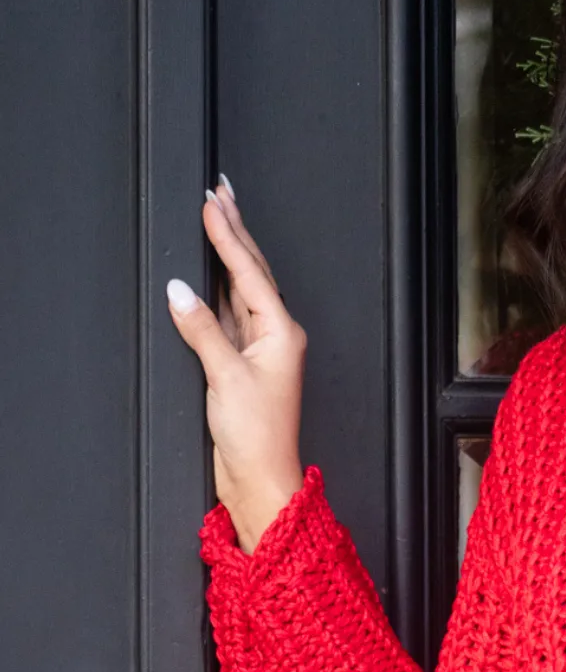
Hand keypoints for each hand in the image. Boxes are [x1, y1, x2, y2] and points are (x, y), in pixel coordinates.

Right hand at [165, 178, 305, 551]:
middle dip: (234, 230)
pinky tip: (203, 274)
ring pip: (238, 289)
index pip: (249, 271)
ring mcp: (257, 350)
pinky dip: (214, 290)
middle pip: (250, 271)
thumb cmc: (257, 438)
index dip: (228, 234)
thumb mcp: (225, 378)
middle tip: (220, 190)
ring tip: (213, 217)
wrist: (259, 480)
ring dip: (225, 254)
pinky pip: (226, 316)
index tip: (212, 201)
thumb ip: (201, 331)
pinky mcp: (239, 366)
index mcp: (281, 332)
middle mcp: (273, 335)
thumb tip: (179, 291)